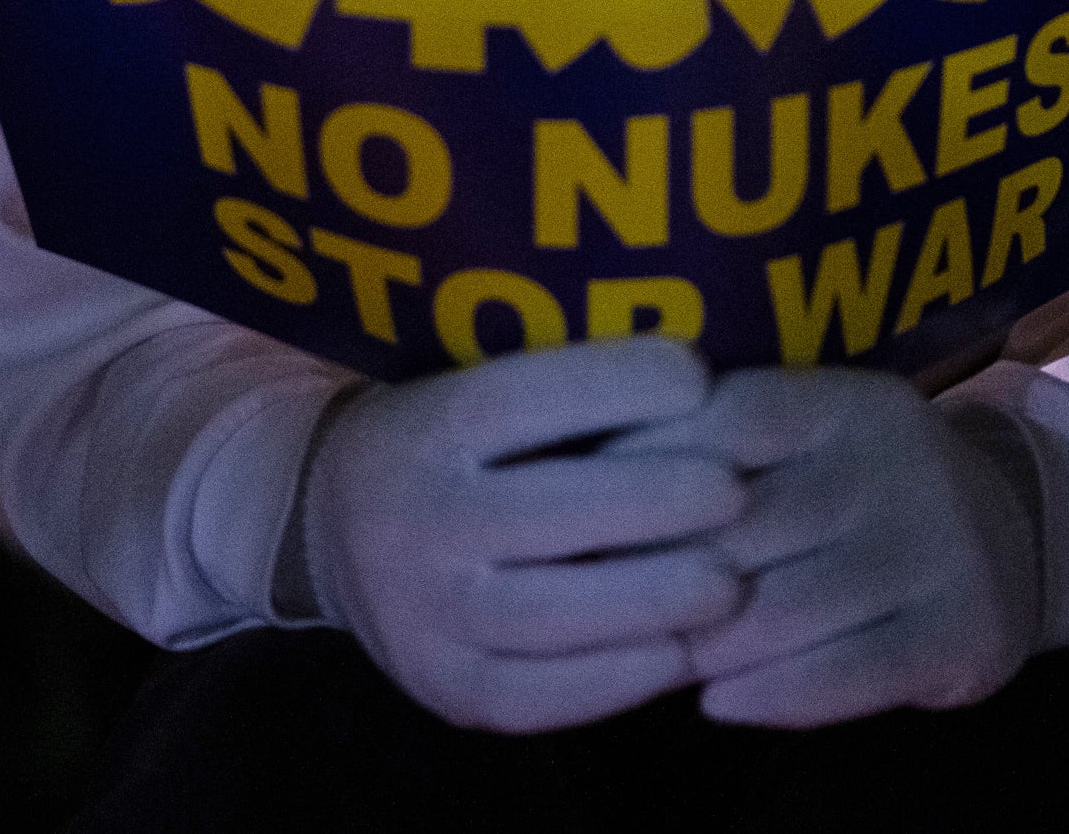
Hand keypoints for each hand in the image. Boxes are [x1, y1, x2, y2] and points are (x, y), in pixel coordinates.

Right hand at [295, 336, 749, 734]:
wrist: (331, 533)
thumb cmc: (450, 446)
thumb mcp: (469, 388)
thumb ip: (558, 391)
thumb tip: (694, 372)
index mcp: (427, 427)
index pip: (524, 397)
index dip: (617, 383)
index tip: (699, 374)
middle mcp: (418, 519)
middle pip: (550, 510)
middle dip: (657, 500)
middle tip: (737, 493)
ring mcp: (423, 614)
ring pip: (551, 615)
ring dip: (653, 600)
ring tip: (731, 584)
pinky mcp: (444, 688)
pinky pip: (538, 696)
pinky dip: (616, 681)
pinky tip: (680, 654)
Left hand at [612, 366, 1042, 727]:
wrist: (1007, 542)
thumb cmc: (858, 492)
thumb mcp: (808, 442)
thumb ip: (717, 452)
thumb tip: (580, 487)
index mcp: (846, 401)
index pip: (729, 416)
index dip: (643, 463)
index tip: (574, 506)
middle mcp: (899, 462)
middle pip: (746, 523)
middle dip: (657, 571)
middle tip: (586, 605)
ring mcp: (940, 548)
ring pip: (786, 610)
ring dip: (703, 646)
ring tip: (649, 658)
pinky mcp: (964, 631)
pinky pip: (848, 675)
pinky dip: (770, 697)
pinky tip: (719, 703)